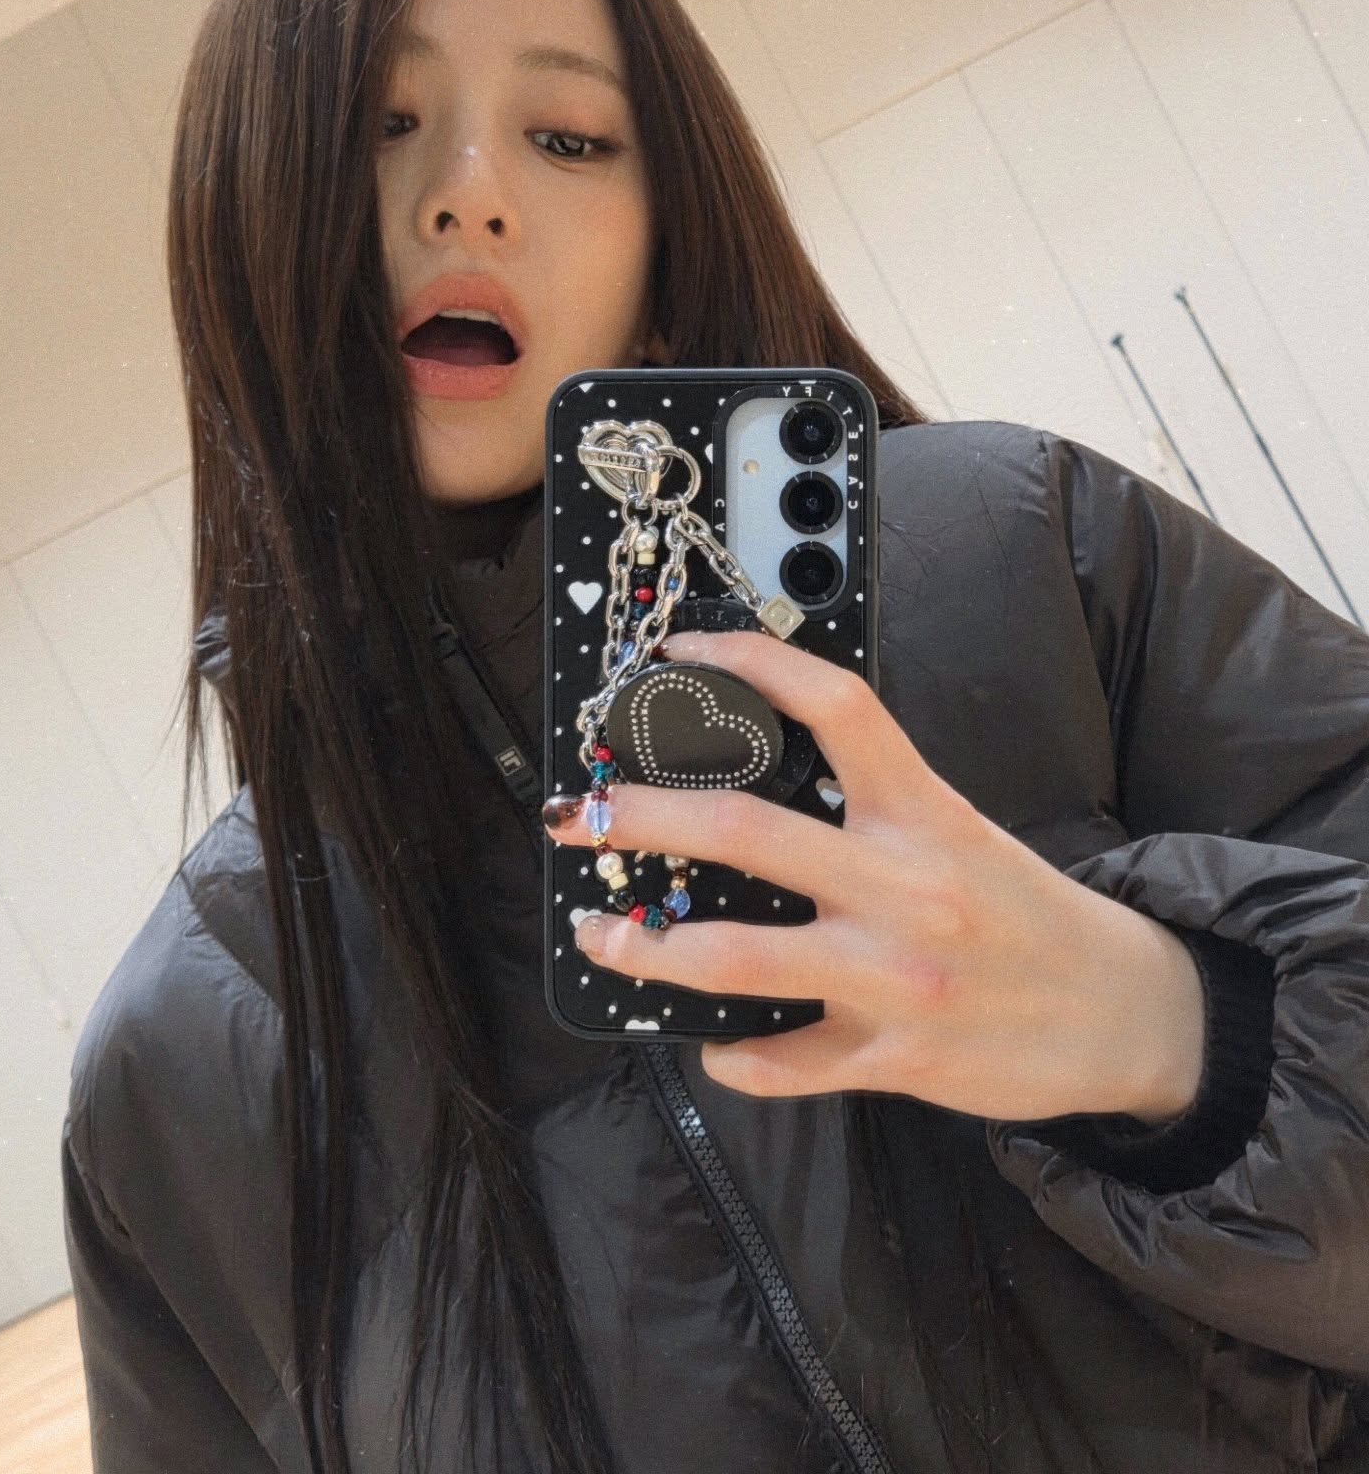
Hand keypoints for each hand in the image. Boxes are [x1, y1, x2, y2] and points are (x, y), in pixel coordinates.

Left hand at [546, 629, 1204, 1118]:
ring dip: (649, 948)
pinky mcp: (895, 1059)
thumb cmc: (1026, 911)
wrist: (1129, 1011)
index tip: (679, 654)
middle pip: (746, 833)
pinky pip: (784, 1063)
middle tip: (585, 810)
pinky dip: (733, 1056)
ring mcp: (896, 978)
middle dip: (645, 816)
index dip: (749, 664)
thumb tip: (758, 784)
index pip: (835, 706)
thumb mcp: (961, 830)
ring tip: (600, 931)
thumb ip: (873, 807)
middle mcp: (905, 887)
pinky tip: (710, 1044)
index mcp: (925, 812)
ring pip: (739, 960)